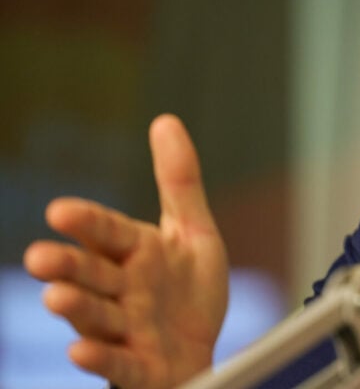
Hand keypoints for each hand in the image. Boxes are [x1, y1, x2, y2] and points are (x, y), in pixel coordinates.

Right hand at [23, 114, 228, 388]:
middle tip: (37, 257)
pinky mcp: (138, 367)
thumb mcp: (192, 232)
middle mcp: (123, 290)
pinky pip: (118, 363)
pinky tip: (79, 350)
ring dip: (76, 308)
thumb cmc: (187, 293)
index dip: (88, 223)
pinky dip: (100, 357)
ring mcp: (126, 330)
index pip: (109, 232)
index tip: (60, 211)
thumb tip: (164, 120)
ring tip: (54, 297)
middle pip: (93, 275)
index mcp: (136, 253)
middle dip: (67, 266)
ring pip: (97, 317)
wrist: (199, 351)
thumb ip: (179, 181)